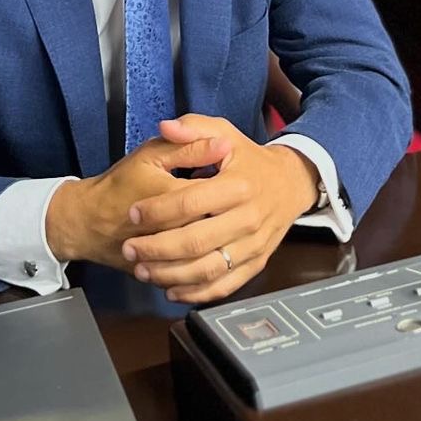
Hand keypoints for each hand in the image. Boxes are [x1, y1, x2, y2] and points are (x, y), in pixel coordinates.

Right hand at [45, 130, 230, 270]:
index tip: (224, 179)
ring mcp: (167, 259)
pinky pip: (194, 280)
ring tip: (215, 228)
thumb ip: (188, 146)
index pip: (216, 193)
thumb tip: (223, 145)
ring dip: (218, 245)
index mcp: (173, 194)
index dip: (226, 186)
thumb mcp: (152, 154)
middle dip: (224, 218)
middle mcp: (172, 230)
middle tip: (221, 207)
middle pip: (217, 227)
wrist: (88, 222)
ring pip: (208, 258)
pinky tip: (207, 254)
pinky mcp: (162, 277)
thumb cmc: (121, 184)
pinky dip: (206, 270)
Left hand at [121, 115, 319, 302]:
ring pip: (208, 269)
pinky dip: (196, 293)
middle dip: (156, 248)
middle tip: (130, 248)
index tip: (134, 212)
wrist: (291, 183)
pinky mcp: (256, 262)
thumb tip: (166, 127)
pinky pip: (224, 285)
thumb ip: (193, 128)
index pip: (192, 201)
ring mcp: (254, 244)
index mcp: (239, 185)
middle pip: (196, 241)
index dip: (159, 209)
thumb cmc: (251, 159)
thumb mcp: (225, 133)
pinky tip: (171, 289)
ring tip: (143, 270)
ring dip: (171, 275)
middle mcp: (249, 217)